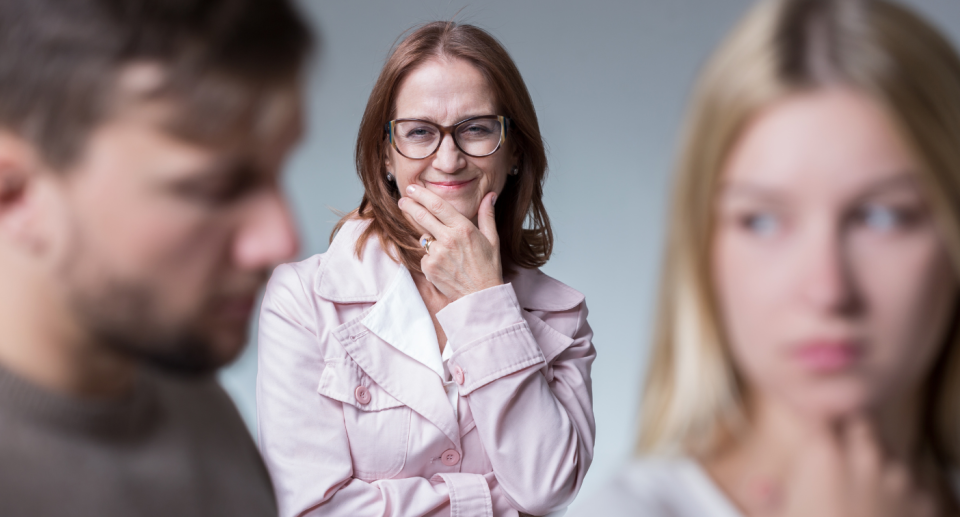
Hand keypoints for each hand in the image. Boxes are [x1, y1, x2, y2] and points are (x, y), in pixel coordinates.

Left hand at [398, 185, 502, 300]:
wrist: (481, 296)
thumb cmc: (488, 267)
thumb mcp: (492, 239)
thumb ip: (487, 215)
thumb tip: (490, 195)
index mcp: (464, 228)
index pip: (437, 205)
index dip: (422, 195)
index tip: (412, 188)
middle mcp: (448, 239)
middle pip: (422, 216)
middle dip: (409, 205)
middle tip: (402, 200)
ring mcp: (437, 254)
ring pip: (424, 237)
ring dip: (428, 238)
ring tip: (445, 250)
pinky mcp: (429, 267)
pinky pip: (425, 255)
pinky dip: (431, 257)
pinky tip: (445, 264)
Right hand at [760, 416, 937, 516]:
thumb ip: (766, 498)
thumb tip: (760, 486)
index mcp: (823, 453)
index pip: (821, 410)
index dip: (815, 417)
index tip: (809, 425)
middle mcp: (865, 456)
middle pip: (860, 424)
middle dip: (848, 432)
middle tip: (834, 454)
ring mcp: (900, 479)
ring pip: (888, 455)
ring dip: (875, 465)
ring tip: (857, 492)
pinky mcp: (924, 503)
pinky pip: (912, 487)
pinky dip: (899, 495)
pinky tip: (880, 514)